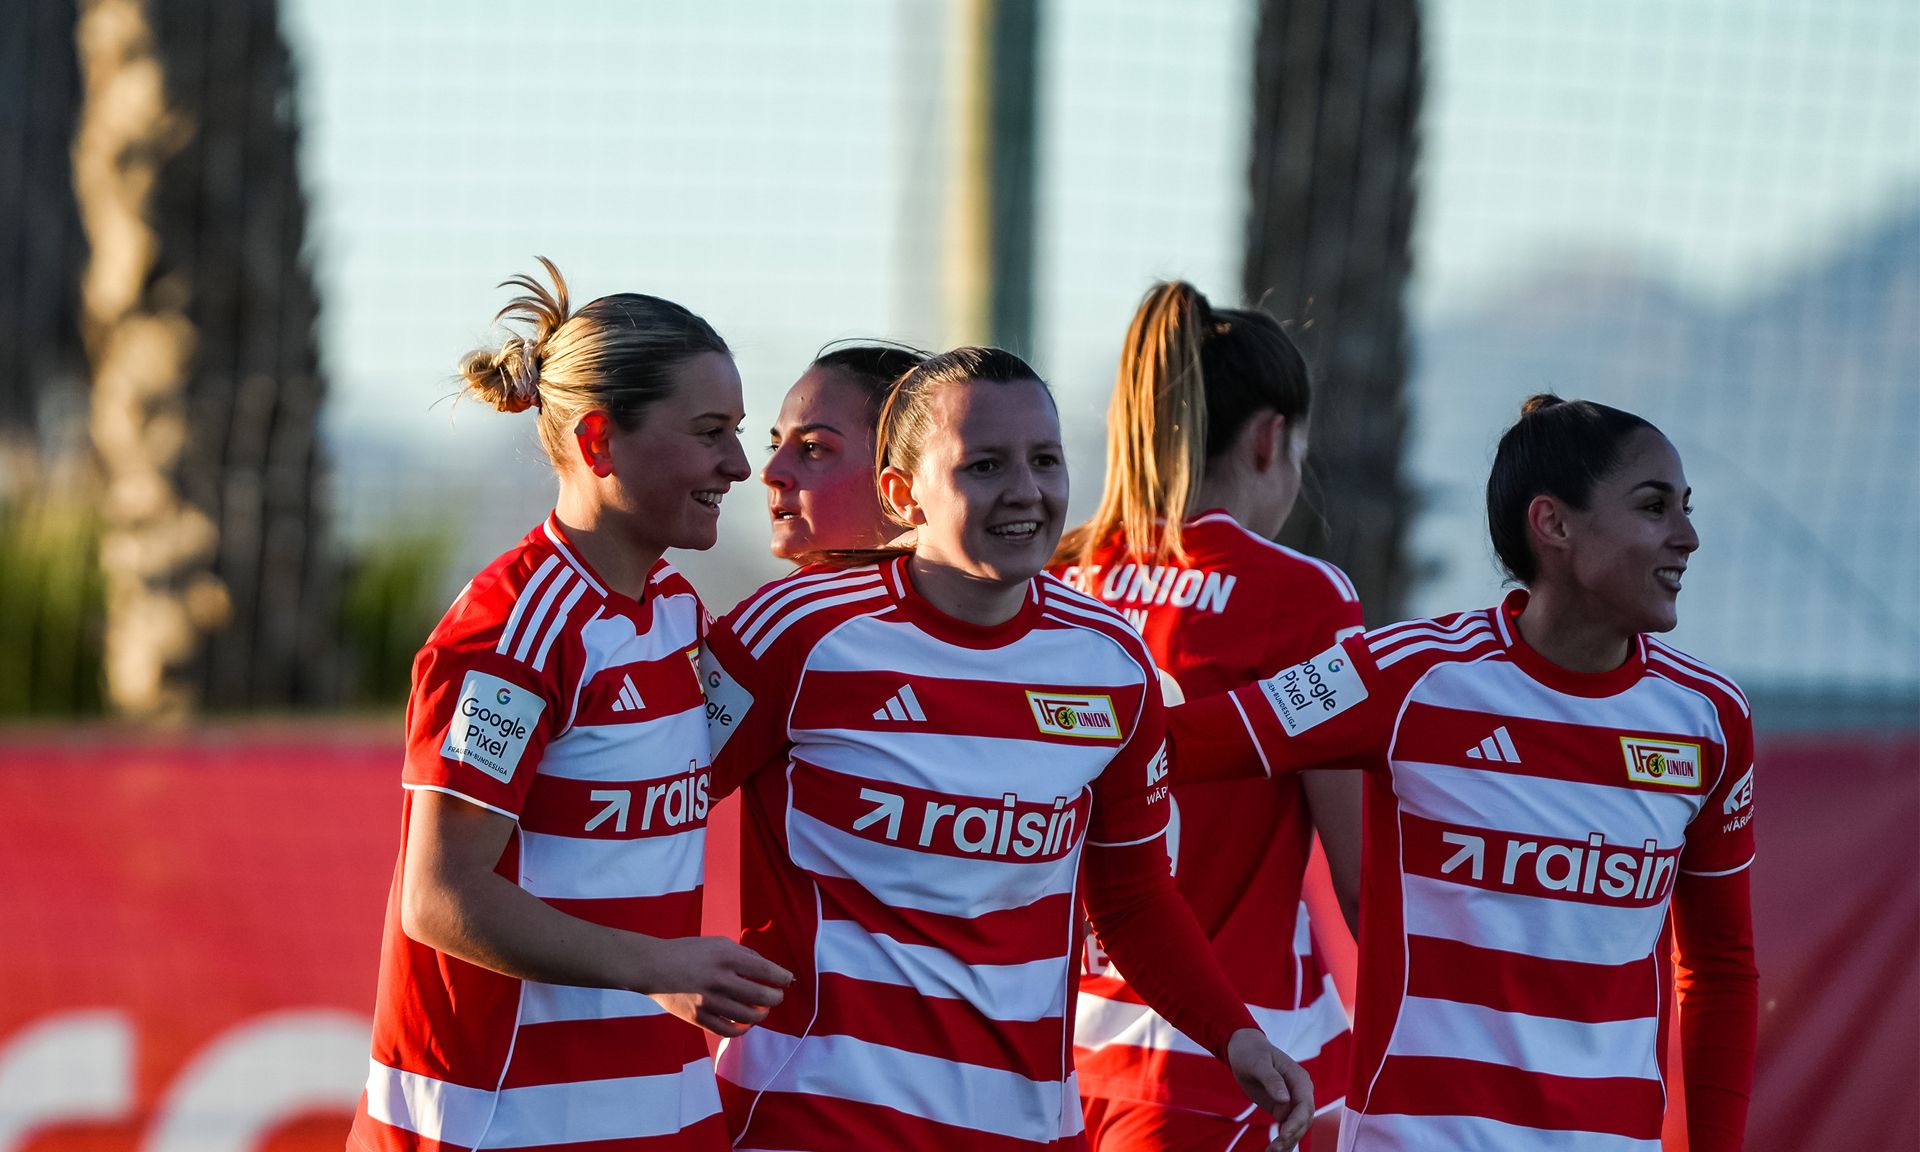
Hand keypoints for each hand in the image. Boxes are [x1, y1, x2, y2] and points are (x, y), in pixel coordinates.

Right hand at [641, 935, 793, 1037]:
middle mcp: (720, 980)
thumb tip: (769, 969)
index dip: (782, 978)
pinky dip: (742, 1029)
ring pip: (748, 1017)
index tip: (788, 980)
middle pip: (761, 997)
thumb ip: (744, 954)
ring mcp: (709, 1002)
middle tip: (776, 997)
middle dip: (775, 998)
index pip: (766, 971)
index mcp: (727, 957)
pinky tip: (745, 1023)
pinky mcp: (698, 1018)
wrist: (653, 966)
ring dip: (761, 1015)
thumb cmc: (689, 952)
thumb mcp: (718, 943)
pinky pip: (728, 1031)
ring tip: (762, 1011)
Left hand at [1226, 1027, 1313, 1151]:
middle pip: (1303, 1120)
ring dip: (1287, 1142)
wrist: (1243, 1049)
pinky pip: (1287, 1127)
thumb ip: (1272, 1080)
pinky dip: (1282, 1140)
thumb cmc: (1251, 1052)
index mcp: (1299, 1079)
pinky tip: (1273, 1151)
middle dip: (1291, 1136)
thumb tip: (1285, 1099)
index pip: (1305, 1105)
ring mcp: (1292, 1102)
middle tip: (1274, 1149)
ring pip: (1297, 1127)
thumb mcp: (1258, 1063)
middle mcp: (1300, 1092)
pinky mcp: (1283, 1109)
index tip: (1284, 1135)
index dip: (1296, 1123)